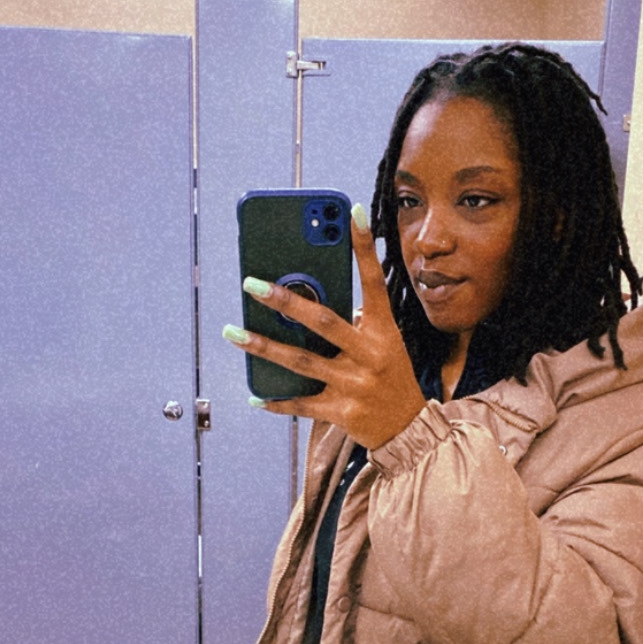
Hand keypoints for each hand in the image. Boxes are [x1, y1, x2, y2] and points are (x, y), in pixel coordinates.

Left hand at [224, 205, 425, 450]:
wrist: (409, 431)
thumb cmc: (390, 378)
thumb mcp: (384, 345)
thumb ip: (354, 323)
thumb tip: (305, 300)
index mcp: (383, 331)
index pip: (373, 282)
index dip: (364, 248)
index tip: (351, 212)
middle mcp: (370, 355)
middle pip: (322, 322)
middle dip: (284, 301)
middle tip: (251, 284)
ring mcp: (355, 385)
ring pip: (301, 361)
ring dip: (263, 346)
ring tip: (233, 332)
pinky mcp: (342, 412)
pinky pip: (302, 403)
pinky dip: (277, 400)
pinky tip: (254, 394)